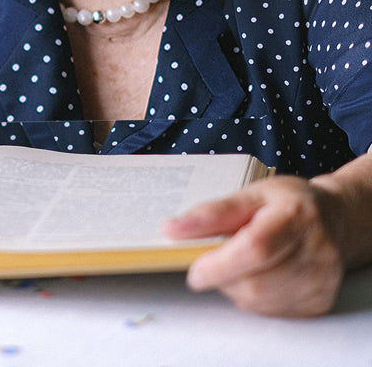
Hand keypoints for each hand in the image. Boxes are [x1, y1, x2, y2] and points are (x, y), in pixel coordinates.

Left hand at [163, 175, 344, 316]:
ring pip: (260, 301)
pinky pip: (271, 311)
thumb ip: (211, 213)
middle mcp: (316, 251)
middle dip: (222, 276)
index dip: (219, 264)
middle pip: (256, 282)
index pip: (255, 248)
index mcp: (296, 216)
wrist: (334, 219)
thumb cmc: (286, 202)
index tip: (193, 270)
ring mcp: (321, 280)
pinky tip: (257, 275)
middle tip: (211, 260)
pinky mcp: (319, 302)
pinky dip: (253, 298)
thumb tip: (171, 229)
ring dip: (235, 287)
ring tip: (236, 263)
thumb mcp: (249, 194)